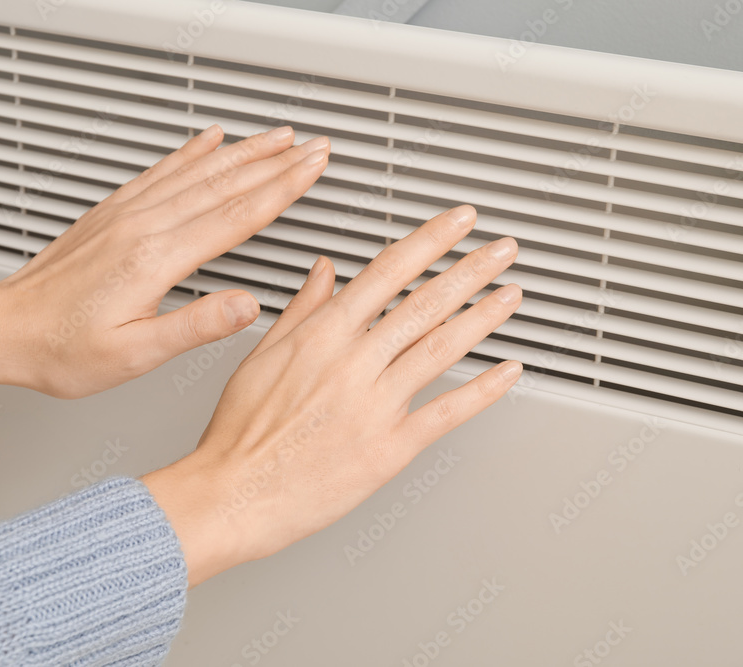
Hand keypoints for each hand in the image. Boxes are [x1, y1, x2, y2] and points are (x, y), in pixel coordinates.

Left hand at [0, 125, 331, 397]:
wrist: (3, 328)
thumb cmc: (62, 349)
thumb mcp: (134, 354)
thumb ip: (194, 326)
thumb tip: (247, 307)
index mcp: (154, 259)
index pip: (235, 215)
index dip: (281, 189)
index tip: (311, 170)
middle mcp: (142, 226)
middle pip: (224, 183)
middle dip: (276, 162)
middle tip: (312, 147)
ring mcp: (126, 214)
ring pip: (196, 171)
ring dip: (243, 150)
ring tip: (276, 137)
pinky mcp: (112, 212)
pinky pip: (160, 171)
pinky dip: (191, 151)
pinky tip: (208, 139)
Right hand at [142, 205, 522, 585]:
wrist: (231, 495)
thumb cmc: (239, 434)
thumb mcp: (261, 356)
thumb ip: (303, 310)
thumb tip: (325, 272)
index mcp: (322, 336)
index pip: (387, 271)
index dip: (431, 240)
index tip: (457, 222)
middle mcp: (353, 364)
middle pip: (424, 303)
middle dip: (471, 270)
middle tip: (502, 250)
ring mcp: (374, 406)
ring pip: (440, 348)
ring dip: (482, 317)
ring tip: (510, 295)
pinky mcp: (388, 449)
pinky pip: (446, 413)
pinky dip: (483, 391)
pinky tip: (507, 372)